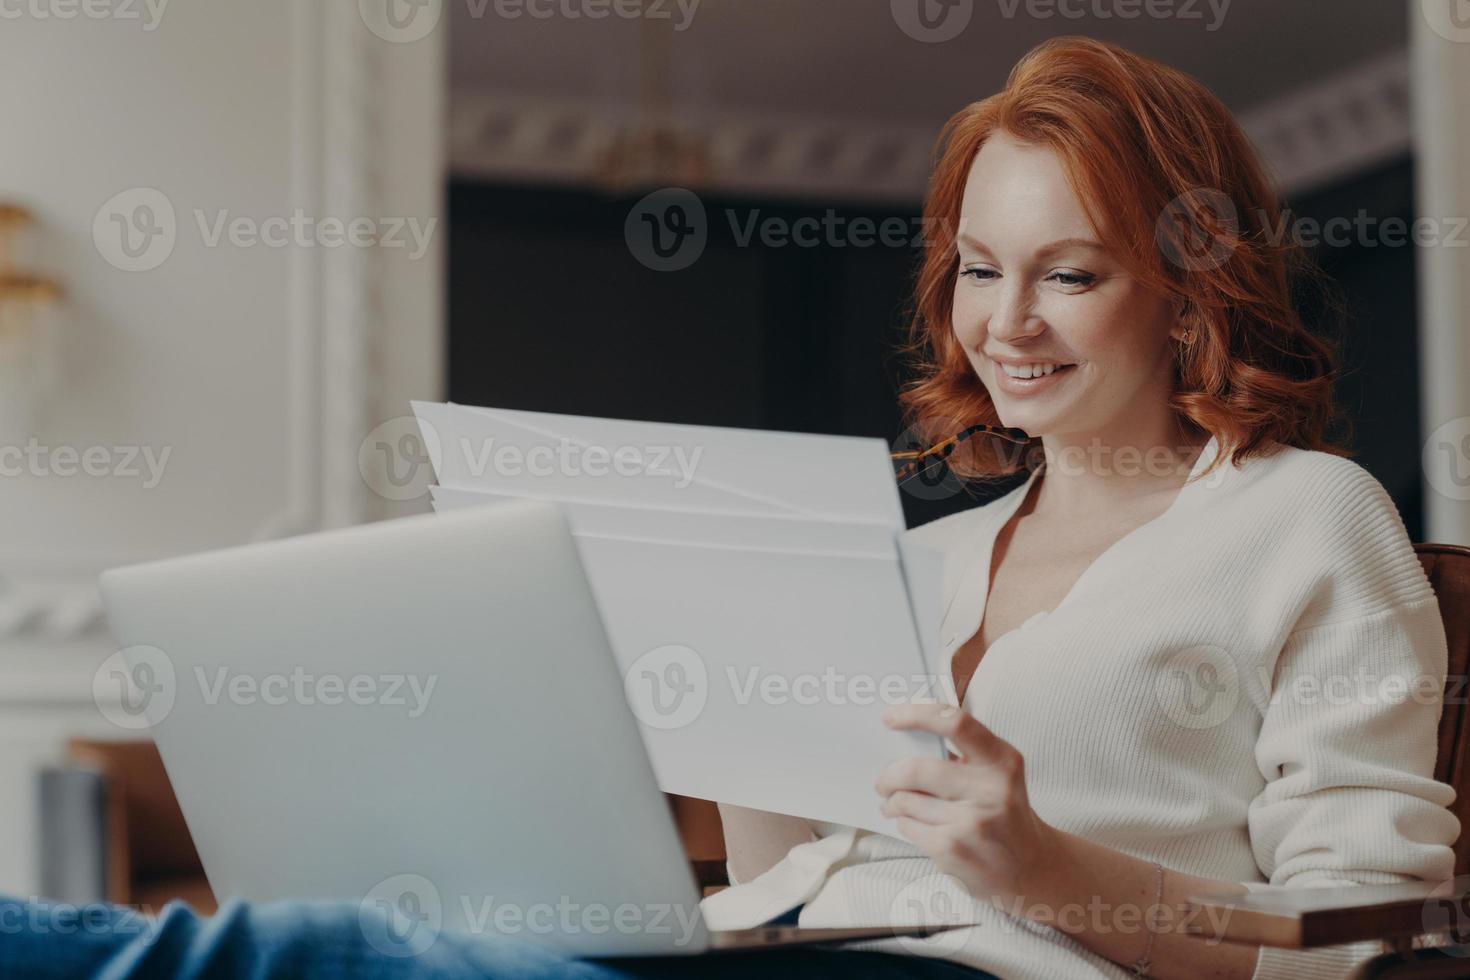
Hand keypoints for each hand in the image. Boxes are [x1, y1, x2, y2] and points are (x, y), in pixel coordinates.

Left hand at [875, 702, 1057, 902]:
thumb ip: (963, 755)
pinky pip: (909, 827)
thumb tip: (906, 740)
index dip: (917, 715)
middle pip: (916, 770)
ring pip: (906, 801)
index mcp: (1002, 761)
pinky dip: (905, 824)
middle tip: (883, 782)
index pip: (956, 723)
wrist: (1032, 868)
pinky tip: (918, 826)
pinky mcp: (953, 849)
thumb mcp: (999, 776)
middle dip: (889, 776)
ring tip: (895, 805)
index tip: (891, 717)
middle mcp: (991, 790)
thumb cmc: (1005, 814)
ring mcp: (971, 822)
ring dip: (894, 803)